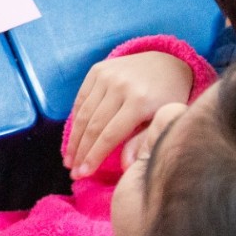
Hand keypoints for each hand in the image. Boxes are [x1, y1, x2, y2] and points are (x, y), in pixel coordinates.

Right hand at [65, 52, 192, 178]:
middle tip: (72, 171)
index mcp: (140, 102)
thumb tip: (126, 165)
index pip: (109, 135)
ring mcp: (107, 75)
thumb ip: (143, 141)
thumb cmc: (167, 98)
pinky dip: (75, 118)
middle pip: (93, 126)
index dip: (94, 157)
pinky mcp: (98, 69)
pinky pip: (81, 98)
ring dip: (73, 139)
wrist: (167, 62)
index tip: (83, 174)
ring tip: (68, 159)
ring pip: (83, 113)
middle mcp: (121, 86)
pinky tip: (73, 136)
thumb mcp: (163, 120)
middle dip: (80, 152)